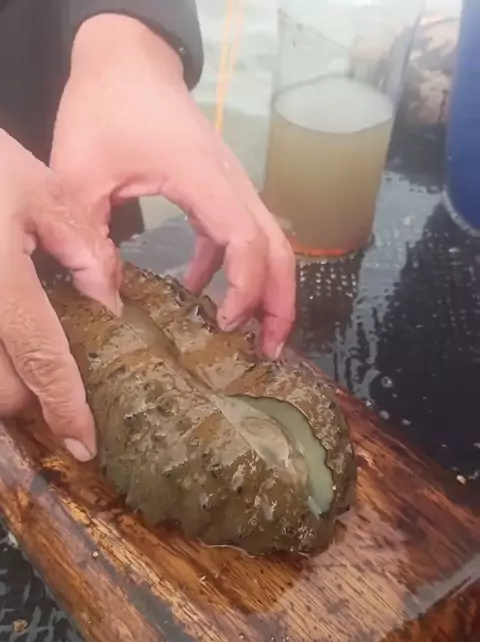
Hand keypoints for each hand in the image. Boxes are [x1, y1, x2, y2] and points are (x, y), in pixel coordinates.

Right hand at [0, 131, 119, 459]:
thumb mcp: (41, 189)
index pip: (41, 360)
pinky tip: (12, 347)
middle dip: (33, 402)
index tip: (84, 445)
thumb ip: (82, 250)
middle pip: (3, 392)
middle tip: (61, 393)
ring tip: (33, 372)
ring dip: (7, 389)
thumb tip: (108, 304)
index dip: (65, 408)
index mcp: (1, 284)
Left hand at [50, 14, 295, 358]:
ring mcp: (230, 184)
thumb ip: (90, 239)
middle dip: (280, 302)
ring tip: (251, 337)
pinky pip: (240, 234)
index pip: (245, 239)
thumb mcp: (80, 175)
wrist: (126, 61)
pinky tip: (200, 293)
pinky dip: (230, 268)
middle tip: (268, 351)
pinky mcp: (219, 188)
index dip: (245, 287)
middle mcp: (230, 182)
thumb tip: (109, 301)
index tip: (225, 324)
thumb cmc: (105, 109)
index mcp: (203, 177)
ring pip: (269, 243)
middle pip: (278, 248)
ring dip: (267, 290)